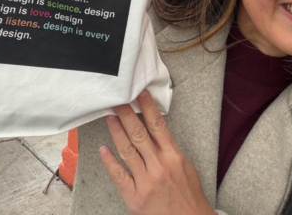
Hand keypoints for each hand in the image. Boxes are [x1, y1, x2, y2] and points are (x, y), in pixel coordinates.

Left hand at [99, 90, 214, 214]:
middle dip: (127, 115)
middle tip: (117, 101)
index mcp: (173, 156)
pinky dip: (110, 162)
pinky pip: (119, 176)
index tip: (140, 94)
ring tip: (109, 118)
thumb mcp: (185, 166)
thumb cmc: (189, 194)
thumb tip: (156, 132)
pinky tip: (103, 150)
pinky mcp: (134, 197)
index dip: (148, 108)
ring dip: (116, 132)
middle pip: (139, 135)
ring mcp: (145, 181)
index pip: (158, 126)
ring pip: (127, 151)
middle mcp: (159, 166)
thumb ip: (169, 149)